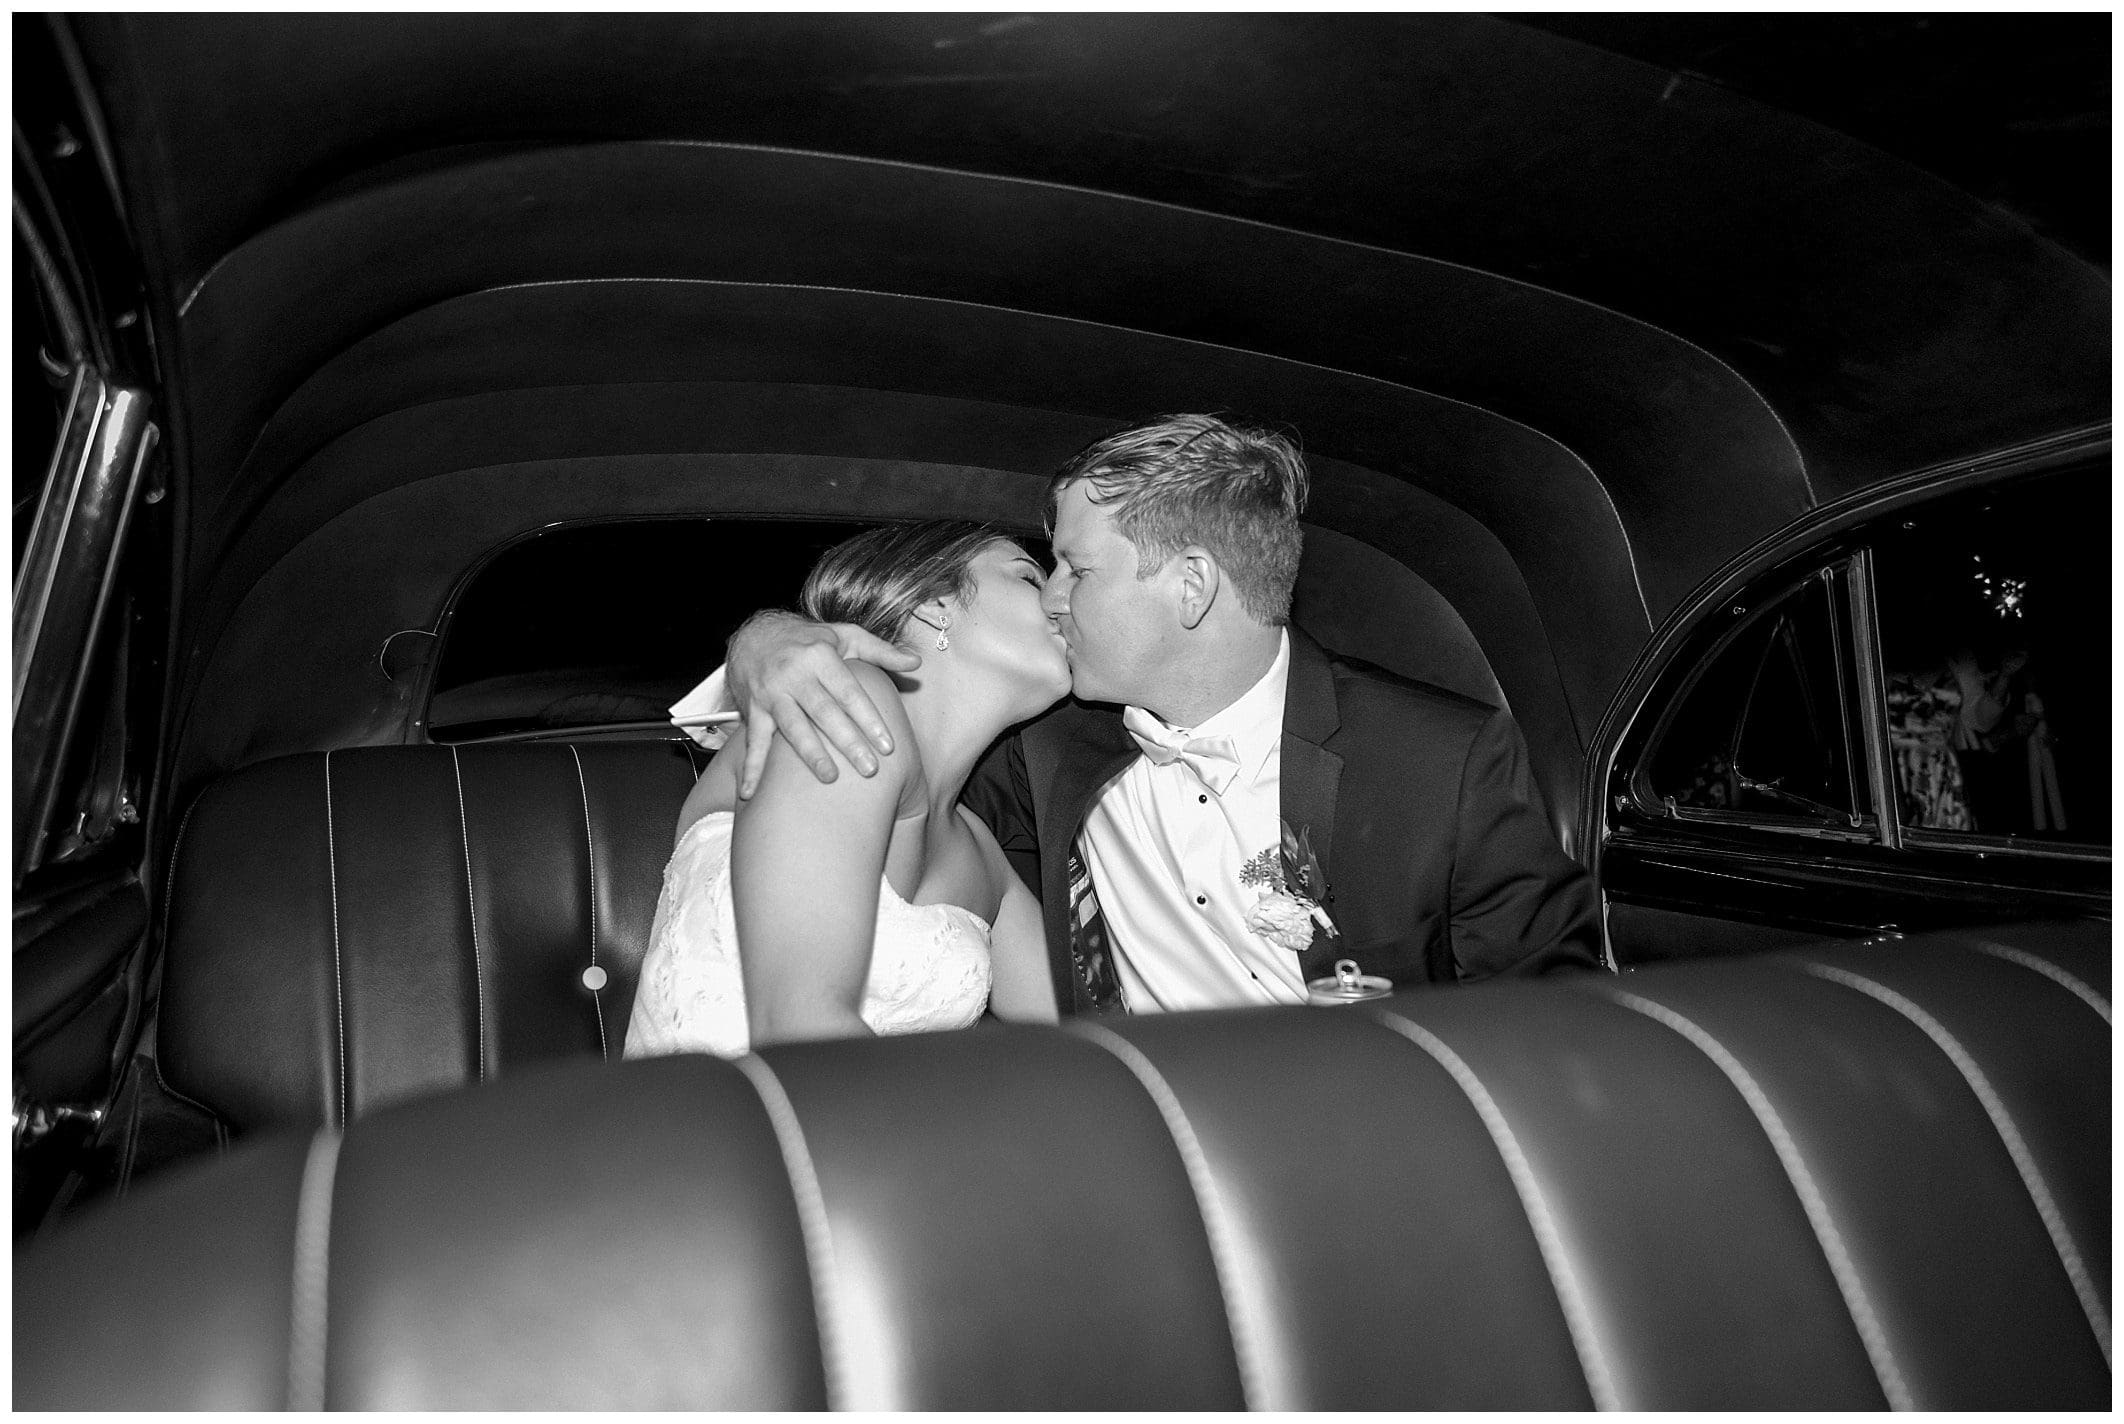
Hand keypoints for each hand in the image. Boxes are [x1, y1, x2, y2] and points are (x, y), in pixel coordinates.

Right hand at [725, 611, 921, 797]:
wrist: (754, 634)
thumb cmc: (809, 640)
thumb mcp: (846, 636)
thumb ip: (881, 651)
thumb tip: (916, 662)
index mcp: (820, 656)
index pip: (849, 692)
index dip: (868, 719)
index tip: (888, 746)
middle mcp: (794, 673)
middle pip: (824, 712)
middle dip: (848, 742)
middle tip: (870, 770)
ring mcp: (771, 693)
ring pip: (792, 727)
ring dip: (810, 754)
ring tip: (830, 778)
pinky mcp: (753, 708)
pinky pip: (753, 741)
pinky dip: (751, 768)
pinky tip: (751, 793)